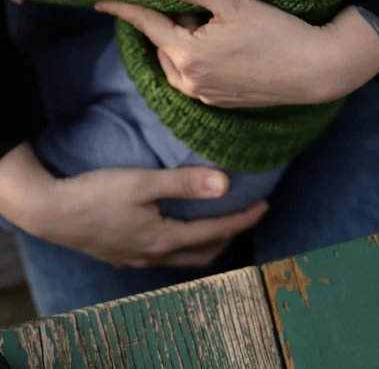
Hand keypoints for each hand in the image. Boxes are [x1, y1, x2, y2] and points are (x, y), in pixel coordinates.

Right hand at [0, 143, 267, 268]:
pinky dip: (183, 243)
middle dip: (229, 235)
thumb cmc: (96, 194)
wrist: (50, 212)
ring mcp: (137, 258)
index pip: (216, 232)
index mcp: (164, 239)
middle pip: (204, 252)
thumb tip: (226, 184)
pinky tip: (176, 228)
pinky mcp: (123, 253)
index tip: (265, 205)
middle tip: (246, 214)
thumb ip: (183, 183)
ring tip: (217, 221)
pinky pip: (165, 254)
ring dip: (206, 241)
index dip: (243, 219)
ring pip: (184, 256)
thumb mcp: (142, 183)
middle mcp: (154, 255)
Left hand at [96, 0, 378, 107]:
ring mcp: (205, 96)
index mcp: (186, 55)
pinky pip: (194, 77)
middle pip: (163, 43)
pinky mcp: (221, 102)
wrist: (317, 70)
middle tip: (204, 7)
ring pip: (177, 62)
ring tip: (216, 26)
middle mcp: (189, 81)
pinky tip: (226, 48)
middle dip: (171, 23)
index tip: (101, 2)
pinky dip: (196, 60)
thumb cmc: (278, 32)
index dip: (124, 9)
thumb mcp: (233, 2)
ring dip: (183, 42)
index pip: (146, 24)